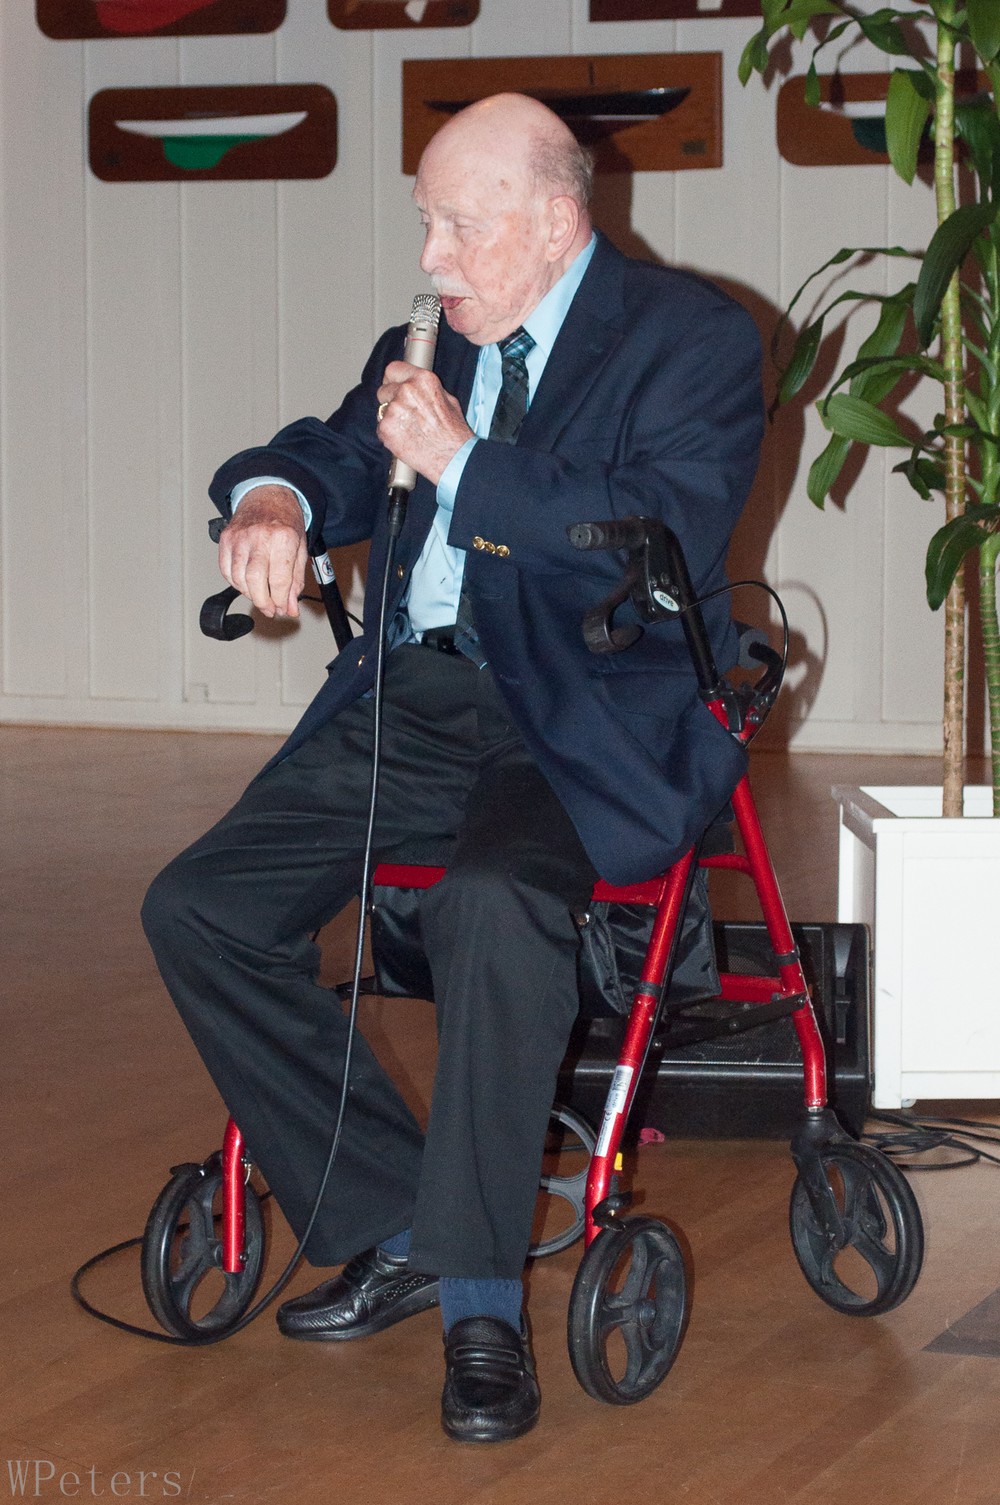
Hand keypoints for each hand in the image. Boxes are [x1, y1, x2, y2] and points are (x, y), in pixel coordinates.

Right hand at [218, 485, 306, 619]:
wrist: (268, 495)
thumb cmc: (285, 522)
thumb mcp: (300, 550)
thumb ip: (295, 581)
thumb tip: (290, 608)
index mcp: (283, 538)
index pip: (279, 580)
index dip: (280, 600)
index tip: (282, 609)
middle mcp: (259, 537)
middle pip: (254, 581)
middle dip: (262, 601)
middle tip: (270, 609)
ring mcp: (239, 537)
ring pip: (238, 578)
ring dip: (249, 593)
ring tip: (260, 594)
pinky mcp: (226, 538)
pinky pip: (225, 570)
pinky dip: (235, 582)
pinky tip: (247, 583)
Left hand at [376, 361, 472, 484]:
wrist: (453, 457)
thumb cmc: (454, 433)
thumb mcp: (448, 401)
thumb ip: (426, 390)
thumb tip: (415, 387)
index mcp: (422, 380)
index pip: (393, 369)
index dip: (392, 379)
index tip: (392, 386)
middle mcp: (406, 390)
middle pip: (383, 390)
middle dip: (390, 401)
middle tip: (403, 414)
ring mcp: (394, 409)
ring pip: (381, 410)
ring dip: (391, 419)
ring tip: (409, 430)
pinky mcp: (386, 428)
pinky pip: (381, 428)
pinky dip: (389, 435)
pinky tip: (405, 440)